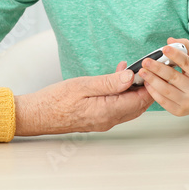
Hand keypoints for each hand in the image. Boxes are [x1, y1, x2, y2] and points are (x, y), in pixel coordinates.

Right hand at [13, 69, 153, 136]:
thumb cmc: (55, 100)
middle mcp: (109, 120)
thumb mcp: (82, 85)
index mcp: (108, 112)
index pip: (141, 100)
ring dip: (133, 89)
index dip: (149, 84)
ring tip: (129, 70)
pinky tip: (116, 81)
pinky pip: (118, 108)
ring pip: (129, 107)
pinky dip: (122, 94)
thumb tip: (131, 77)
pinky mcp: (97, 119)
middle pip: (139, 105)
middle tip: (144, 68)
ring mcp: (104, 121)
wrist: (37, 116)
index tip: (151, 69)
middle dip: (145, 87)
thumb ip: (109, 82)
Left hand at [138, 38, 188, 117]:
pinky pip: (163, 101)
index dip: (175, 55)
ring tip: (143, 71)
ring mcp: (188, 102)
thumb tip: (170, 41)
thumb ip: (185, 47)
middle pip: (174, 77)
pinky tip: (147, 83)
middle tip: (146, 61)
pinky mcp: (179, 111)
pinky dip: (153, 92)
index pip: (187, 63)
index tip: (164, 48)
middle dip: (157, 68)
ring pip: (166, 90)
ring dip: (152, 80)